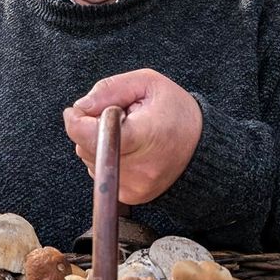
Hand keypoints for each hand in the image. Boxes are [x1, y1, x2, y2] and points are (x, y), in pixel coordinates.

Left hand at [63, 69, 201, 204]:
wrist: (202, 147)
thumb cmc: (176, 111)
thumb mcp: (148, 83)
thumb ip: (110, 89)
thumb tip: (79, 107)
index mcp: (144, 135)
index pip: (90, 135)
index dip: (77, 120)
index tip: (79, 110)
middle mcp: (139, 167)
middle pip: (85, 147)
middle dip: (91, 128)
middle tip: (118, 118)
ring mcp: (134, 186)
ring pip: (90, 160)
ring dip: (98, 144)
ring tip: (128, 134)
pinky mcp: (132, 196)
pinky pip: (101, 173)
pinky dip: (107, 158)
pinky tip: (129, 149)